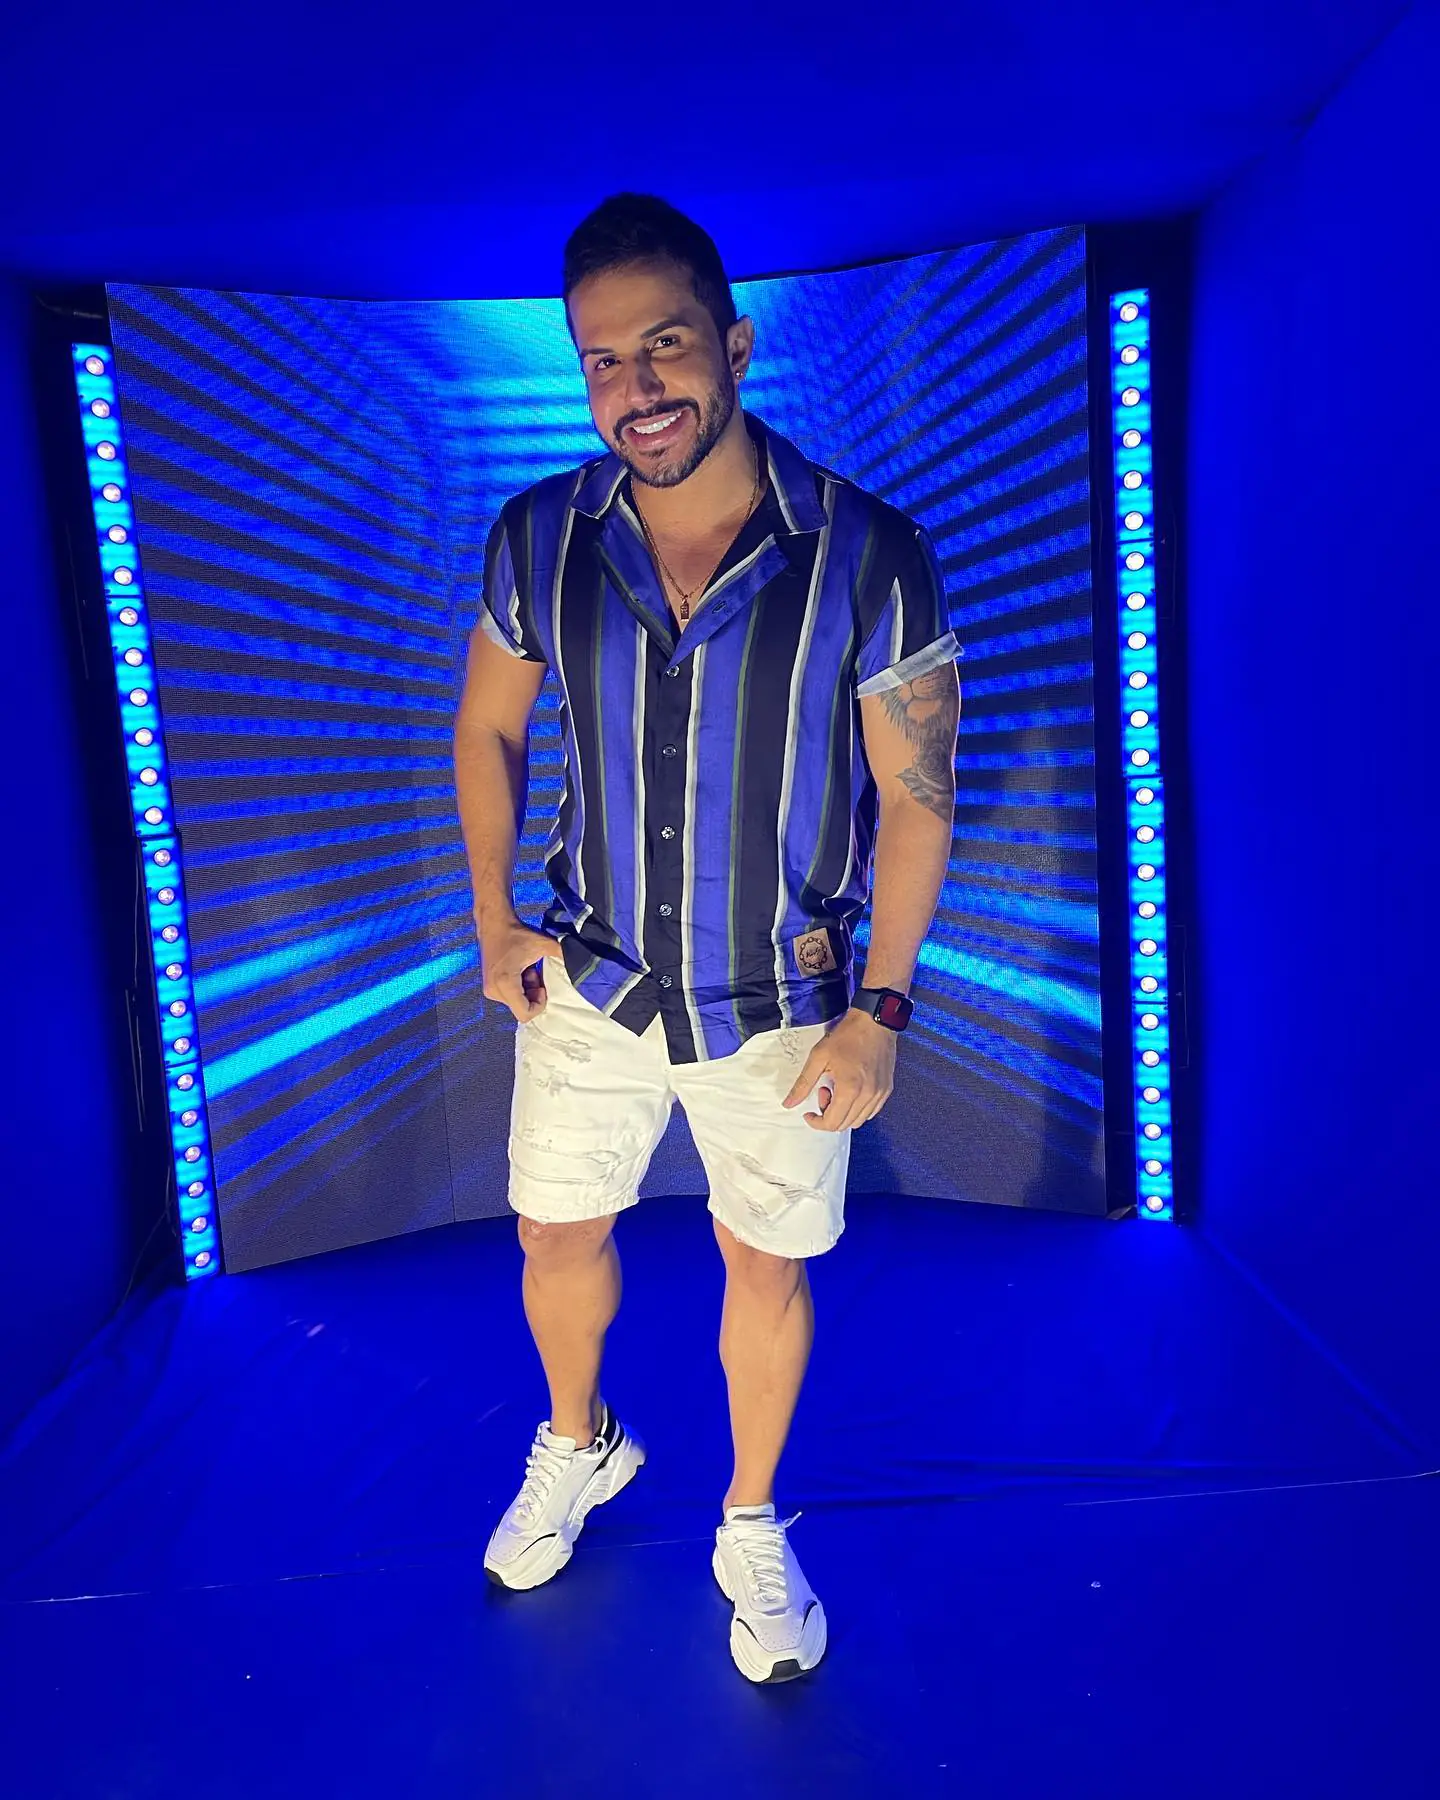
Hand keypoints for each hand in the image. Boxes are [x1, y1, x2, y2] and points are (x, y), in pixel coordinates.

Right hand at [476, 913, 563, 1022]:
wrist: (493, 923)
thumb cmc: (515, 933)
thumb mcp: (542, 943)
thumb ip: (562, 954)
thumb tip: (581, 961)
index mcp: (506, 984)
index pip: (525, 1014)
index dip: (539, 1004)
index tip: (542, 987)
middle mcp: (494, 991)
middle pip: (521, 1008)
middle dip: (533, 994)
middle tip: (535, 974)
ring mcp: (489, 990)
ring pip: (516, 1002)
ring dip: (527, 989)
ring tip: (527, 969)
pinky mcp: (488, 987)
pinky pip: (509, 996)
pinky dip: (519, 986)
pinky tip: (520, 970)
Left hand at [782, 1009, 897, 1131]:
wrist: (874, 1021)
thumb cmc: (846, 1036)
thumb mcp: (818, 1057)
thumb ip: (803, 1084)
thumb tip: (788, 1104)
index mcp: (849, 1089)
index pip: (832, 1123)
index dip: (816, 1122)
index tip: (808, 1112)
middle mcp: (868, 1096)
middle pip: (845, 1124)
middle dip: (829, 1115)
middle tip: (823, 1090)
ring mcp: (880, 1094)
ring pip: (859, 1120)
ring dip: (844, 1113)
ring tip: (837, 1089)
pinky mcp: (887, 1089)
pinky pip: (871, 1111)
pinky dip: (858, 1109)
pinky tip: (851, 1091)